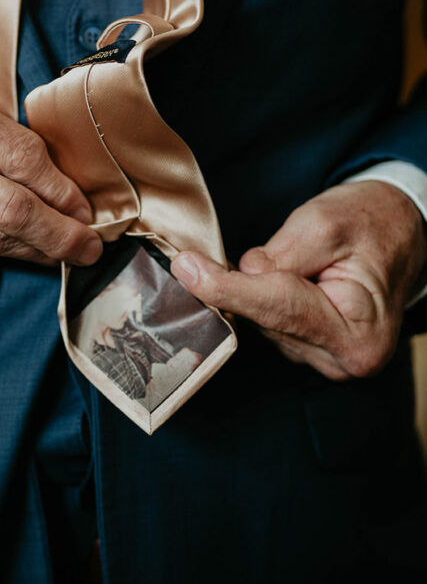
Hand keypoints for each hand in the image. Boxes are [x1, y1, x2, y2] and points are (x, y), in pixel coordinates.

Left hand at [171, 182, 426, 379]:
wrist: (398, 231)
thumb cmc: (369, 223)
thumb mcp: (324, 224)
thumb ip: (277, 257)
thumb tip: (230, 276)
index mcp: (359, 334)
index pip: (278, 308)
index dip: (226, 287)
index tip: (185, 267)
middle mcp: (341, 360)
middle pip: (266, 317)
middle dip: (247, 281)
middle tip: (268, 246)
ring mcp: (323, 360)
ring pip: (261, 320)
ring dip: (258, 286)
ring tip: (299, 258)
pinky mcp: (306, 351)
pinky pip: (266, 321)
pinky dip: (262, 296)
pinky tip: (282, 276)